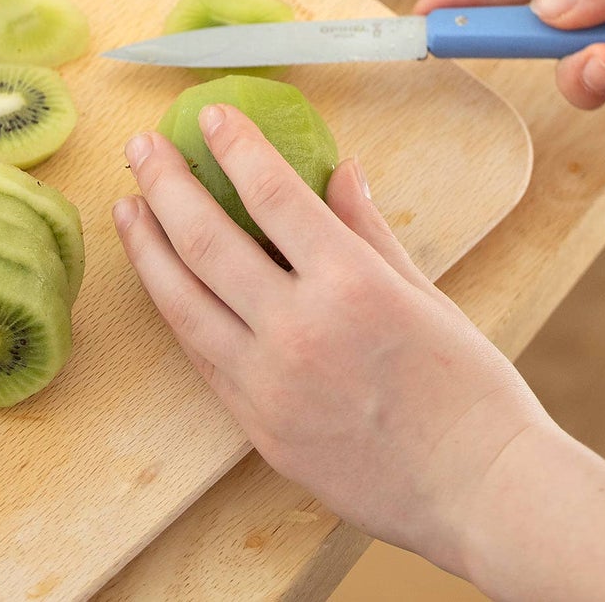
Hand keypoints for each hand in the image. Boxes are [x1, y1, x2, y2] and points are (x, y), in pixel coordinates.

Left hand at [114, 108, 554, 577]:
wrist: (476, 489)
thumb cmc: (467, 389)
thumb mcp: (425, 291)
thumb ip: (369, 229)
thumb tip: (341, 173)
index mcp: (349, 282)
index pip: (272, 193)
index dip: (236, 146)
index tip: (211, 114)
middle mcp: (297, 329)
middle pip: (206, 241)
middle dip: (166, 185)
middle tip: (142, 147)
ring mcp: (268, 385)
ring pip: (183, 303)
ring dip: (148, 248)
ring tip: (129, 208)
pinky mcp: (258, 428)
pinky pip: (202, 357)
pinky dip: (176, 311)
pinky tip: (164, 283)